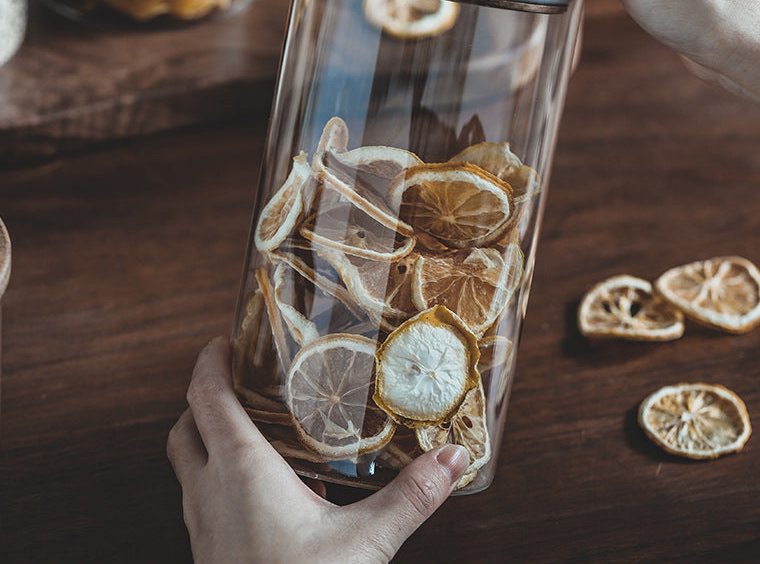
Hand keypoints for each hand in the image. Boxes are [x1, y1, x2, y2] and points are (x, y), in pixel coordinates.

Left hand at [167, 337, 467, 563]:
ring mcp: (202, 525)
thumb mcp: (365, 544)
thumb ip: (411, 497)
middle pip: (186, 424)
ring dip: (205, 433)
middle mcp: (209, 491)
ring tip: (248, 422)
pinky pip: (200, 495)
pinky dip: (216, 473)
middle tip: (237, 375)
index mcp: (239, 469)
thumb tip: (452, 458)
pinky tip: (259, 487)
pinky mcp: (209, 552)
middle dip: (203, 393)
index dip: (209, 362)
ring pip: (187, 461)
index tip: (225, 339)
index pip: (205, 396)